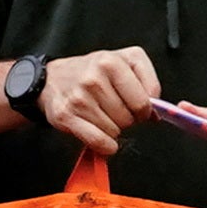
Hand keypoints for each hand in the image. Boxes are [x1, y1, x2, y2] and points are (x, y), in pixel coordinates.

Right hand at [33, 47, 158, 154]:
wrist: (52, 79)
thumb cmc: (92, 71)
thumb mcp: (124, 63)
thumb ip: (147, 82)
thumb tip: (155, 114)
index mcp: (112, 62)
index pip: (144, 101)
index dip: (144, 110)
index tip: (136, 107)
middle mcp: (94, 78)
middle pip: (129, 118)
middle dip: (126, 119)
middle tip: (114, 110)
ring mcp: (79, 98)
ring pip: (114, 132)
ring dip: (112, 130)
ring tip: (102, 115)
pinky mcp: (66, 116)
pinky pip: (98, 141)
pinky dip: (104, 145)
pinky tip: (101, 136)